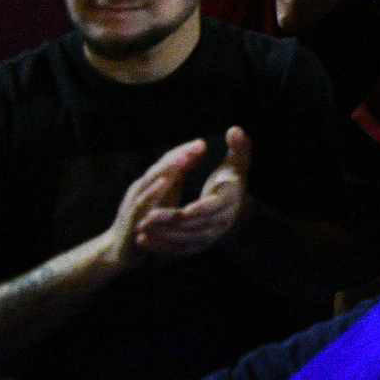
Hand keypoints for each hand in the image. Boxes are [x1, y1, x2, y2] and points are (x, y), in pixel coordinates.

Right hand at [100, 138, 207, 271]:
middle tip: (198, 145)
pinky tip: (165, 182)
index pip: (167, 162)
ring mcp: (134, 201)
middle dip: (180, 154)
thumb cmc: (146, 220)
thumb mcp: (164, 196)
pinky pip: (142, 202)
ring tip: (185, 157)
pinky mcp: (131, 218)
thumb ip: (176, 176)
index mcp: (150, 182)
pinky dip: (153, 190)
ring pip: (151, 180)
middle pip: (160, 166)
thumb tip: (193, 155)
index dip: (184, 151)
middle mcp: (140, 188)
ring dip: (168, 168)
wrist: (118, 250)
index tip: (202, 143)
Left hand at [135, 127, 249, 256]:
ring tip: (140, 230)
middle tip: (144, 220)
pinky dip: (162, 247)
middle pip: (193, 226)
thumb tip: (235, 129)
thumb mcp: (236, 163)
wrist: (236, 203)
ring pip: (184, 241)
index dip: (189, 211)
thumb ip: (239, 146)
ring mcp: (211, 236)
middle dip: (168, 225)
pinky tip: (144, 241)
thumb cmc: (231, 178)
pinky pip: (180, 250)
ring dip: (161, 237)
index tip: (169, 211)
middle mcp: (222, 222)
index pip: (209, 209)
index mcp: (229, 201)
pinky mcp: (200, 245)